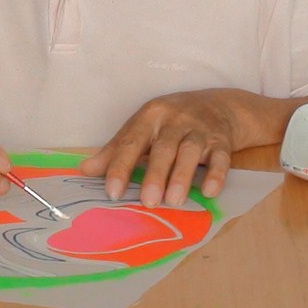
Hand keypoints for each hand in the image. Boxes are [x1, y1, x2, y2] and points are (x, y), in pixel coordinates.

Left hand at [79, 90, 240, 207]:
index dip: (120, 167)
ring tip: (174, 201)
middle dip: (155, 175)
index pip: (131, 142)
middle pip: (163, 148)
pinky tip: (209, 192)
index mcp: (150, 117)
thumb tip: (85, 170)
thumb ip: (116, 150)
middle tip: (147, 202)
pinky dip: (216, 174)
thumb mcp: (142, 128)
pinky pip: (221, 157)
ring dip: (182, 176)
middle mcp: (174, 120)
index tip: (112, 192)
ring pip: (190, 151)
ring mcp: (200, 130)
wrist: (219, 105)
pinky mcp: (222, 141)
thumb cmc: (171, 121)